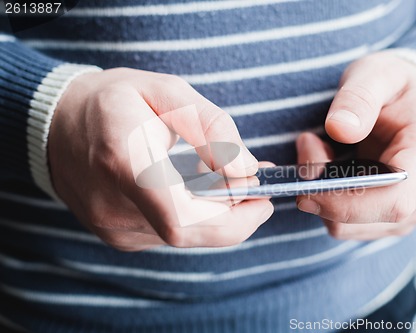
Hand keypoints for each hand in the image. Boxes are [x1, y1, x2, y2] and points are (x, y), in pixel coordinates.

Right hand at [48, 68, 272, 250]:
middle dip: (236, 216)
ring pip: (185, 236)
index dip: (234, 219)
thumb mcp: (165, 92)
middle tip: (257, 187)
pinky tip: (199, 190)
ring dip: (218, 214)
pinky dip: (195, 216)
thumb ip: (211, 127)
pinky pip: (170, 234)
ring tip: (229, 179)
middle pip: (192, 233)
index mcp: (125, 165)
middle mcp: (115, 208)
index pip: (183, 220)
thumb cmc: (112, 101)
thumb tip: (246, 168)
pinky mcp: (118, 235)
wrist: (56, 123)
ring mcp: (114, 228)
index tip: (263, 198)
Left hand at [296, 52, 415, 239]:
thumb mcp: (376, 74)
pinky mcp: (389, 219)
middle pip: (364, 218)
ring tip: (320, 148)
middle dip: (321, 189)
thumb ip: (358, 97)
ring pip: (347, 226)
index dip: (345, 202)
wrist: (407, 101)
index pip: (394, 200)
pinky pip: (344, 225)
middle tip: (308, 143)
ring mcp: (411, 209)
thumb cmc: (393, 86)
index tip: (306, 181)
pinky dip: (326, 200)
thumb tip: (340, 129)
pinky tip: (329, 168)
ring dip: (320, 193)